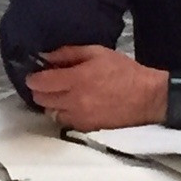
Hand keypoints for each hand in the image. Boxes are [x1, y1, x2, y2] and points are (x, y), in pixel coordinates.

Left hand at [24, 45, 165, 131]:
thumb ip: (68, 54)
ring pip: (50, 113)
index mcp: (76, 80)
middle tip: (46, 83)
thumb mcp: (97, 52)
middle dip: (39, 90)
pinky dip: (62, 113)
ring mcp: (79, 117)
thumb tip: (45, 57)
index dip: (33, 78)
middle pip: (41, 99)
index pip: (40, 83)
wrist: (148, 97)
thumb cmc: (124, 71)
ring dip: (50, 103)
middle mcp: (74, 101)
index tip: (34, 74)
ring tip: (58, 95)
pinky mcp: (86, 128)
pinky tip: (70, 105)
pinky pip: (64, 122)